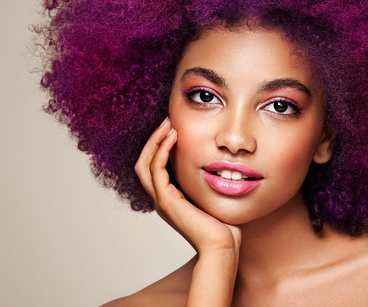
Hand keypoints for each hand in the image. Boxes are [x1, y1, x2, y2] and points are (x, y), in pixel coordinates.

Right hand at [135, 118, 241, 254]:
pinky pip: (156, 169)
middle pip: (144, 163)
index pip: (154, 166)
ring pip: (145, 164)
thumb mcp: (212, 195)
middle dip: (154, 140)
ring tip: (168, 124)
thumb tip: (218, 161)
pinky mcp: (167, 201)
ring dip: (155, 141)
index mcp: (170, 198)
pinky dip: (162, 150)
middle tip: (167, 121)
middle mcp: (162, 199)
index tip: (173, 127)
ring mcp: (162, 201)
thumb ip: (207, 180)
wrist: (222, 246)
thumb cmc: (223, 225)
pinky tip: (173, 137)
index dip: (160, 146)